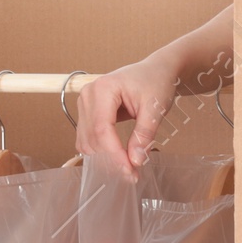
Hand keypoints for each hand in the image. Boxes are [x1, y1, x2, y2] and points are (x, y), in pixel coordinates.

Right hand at [72, 53, 181, 182]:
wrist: (155, 70)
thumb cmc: (156, 81)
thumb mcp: (155, 108)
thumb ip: (144, 135)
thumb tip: (135, 160)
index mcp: (103, 88)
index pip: (102, 129)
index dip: (114, 154)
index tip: (130, 171)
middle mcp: (88, 94)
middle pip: (92, 137)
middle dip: (111, 158)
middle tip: (133, 172)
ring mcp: (85, 103)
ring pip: (86, 141)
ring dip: (104, 157)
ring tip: (128, 165)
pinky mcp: (88, 112)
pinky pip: (88, 137)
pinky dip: (101, 150)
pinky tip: (118, 155)